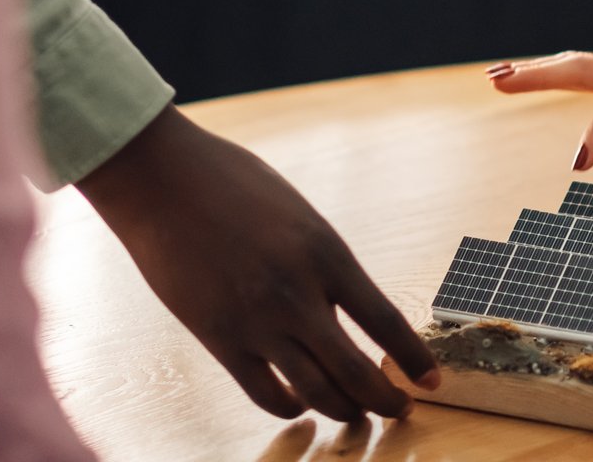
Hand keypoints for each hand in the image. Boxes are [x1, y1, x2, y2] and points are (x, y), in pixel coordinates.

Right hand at [75, 105, 439, 421]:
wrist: (161, 179)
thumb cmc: (230, 182)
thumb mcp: (298, 214)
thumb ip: (322, 264)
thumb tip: (342, 309)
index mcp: (326, 253)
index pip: (387, 322)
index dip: (414, 359)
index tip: (431, 380)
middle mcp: (297, 294)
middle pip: (357, 372)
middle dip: (387, 400)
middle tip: (401, 409)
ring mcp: (257, 322)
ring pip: (315, 393)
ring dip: (343, 410)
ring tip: (356, 414)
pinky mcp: (219, 340)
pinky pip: (264, 394)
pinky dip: (289, 406)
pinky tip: (299, 402)